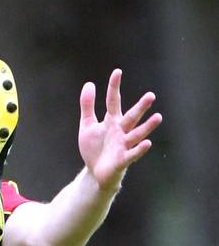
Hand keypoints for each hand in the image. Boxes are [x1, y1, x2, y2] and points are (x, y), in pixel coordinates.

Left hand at [78, 69, 161, 191]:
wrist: (95, 173)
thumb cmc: (94, 148)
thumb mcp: (87, 126)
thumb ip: (88, 106)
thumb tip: (89, 83)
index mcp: (112, 121)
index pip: (113, 101)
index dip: (114, 88)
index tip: (117, 72)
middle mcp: (120, 131)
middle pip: (131, 117)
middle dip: (140, 108)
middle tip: (151, 95)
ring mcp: (123, 145)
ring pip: (137, 134)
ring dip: (147, 127)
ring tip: (158, 117)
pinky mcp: (122, 160)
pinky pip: (132, 154)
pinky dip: (139, 149)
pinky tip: (148, 143)